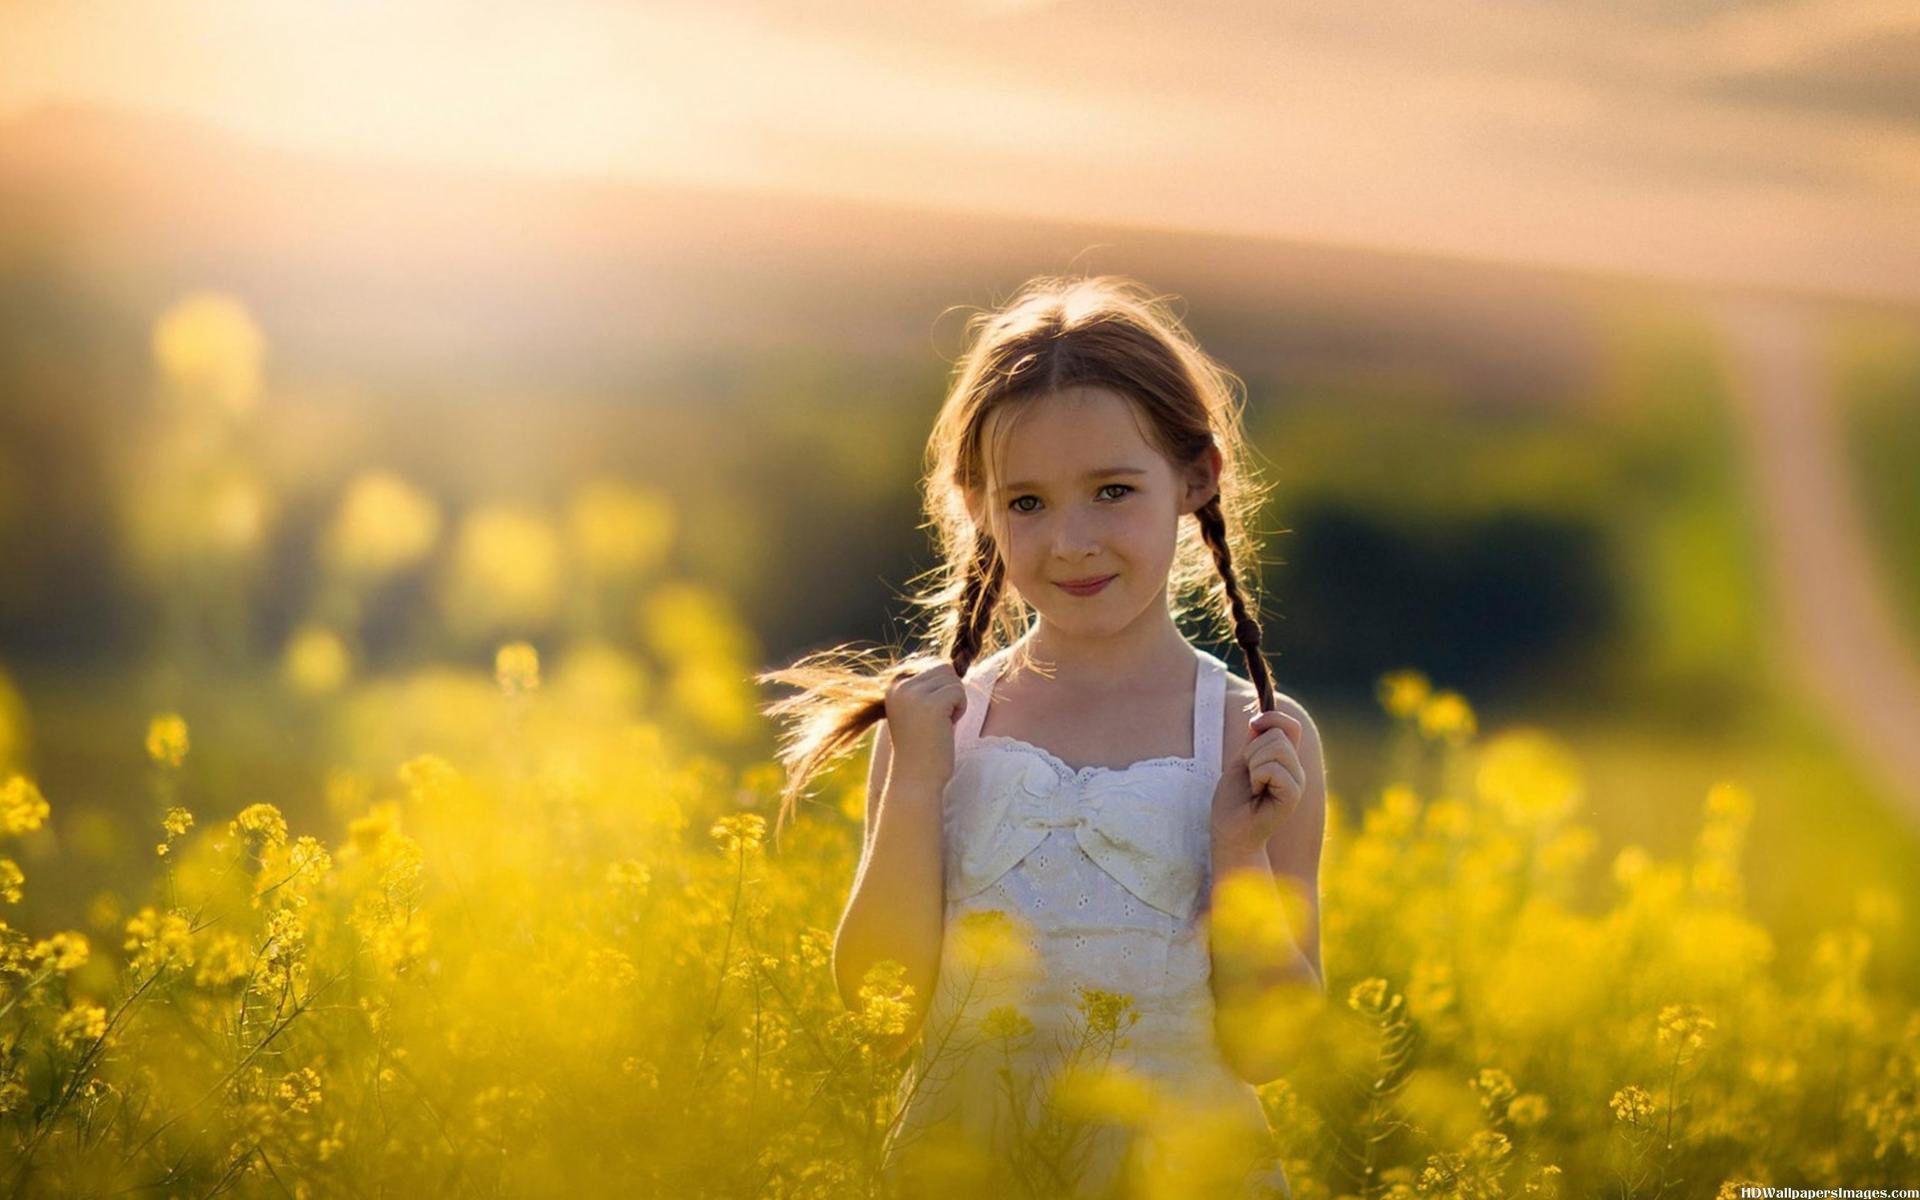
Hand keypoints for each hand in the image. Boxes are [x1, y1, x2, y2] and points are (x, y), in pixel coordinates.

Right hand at [882, 661, 968, 787]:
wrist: (915, 779)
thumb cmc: (921, 749)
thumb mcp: (916, 711)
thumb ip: (927, 688)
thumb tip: (954, 665)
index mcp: (894, 687)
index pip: (932, 666)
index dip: (941, 690)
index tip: (929, 717)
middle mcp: (900, 686)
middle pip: (944, 669)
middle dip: (950, 693)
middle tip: (937, 721)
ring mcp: (914, 694)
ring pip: (953, 678)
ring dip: (956, 701)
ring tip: (941, 724)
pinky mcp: (932, 704)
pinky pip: (959, 692)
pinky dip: (960, 709)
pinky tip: (947, 727)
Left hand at [1210, 710, 1303, 860]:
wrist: (1230, 832)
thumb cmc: (1234, 801)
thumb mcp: (1242, 762)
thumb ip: (1255, 741)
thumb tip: (1261, 717)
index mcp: (1286, 760)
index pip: (1290, 725)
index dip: (1271, 718)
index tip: (1252, 726)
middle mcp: (1296, 769)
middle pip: (1278, 734)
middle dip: (1252, 750)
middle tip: (1249, 775)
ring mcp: (1297, 782)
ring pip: (1276, 748)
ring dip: (1253, 764)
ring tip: (1253, 785)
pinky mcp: (1293, 795)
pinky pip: (1273, 768)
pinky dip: (1257, 776)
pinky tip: (1257, 793)